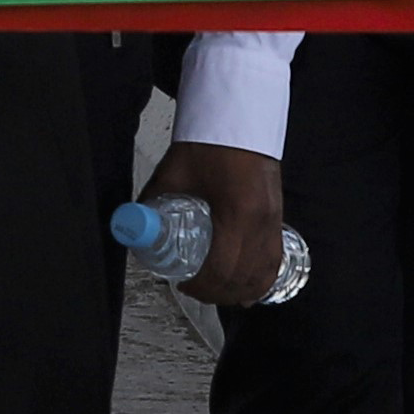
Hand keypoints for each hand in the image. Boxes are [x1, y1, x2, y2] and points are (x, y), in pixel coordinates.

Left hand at [145, 139, 288, 305]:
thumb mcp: (173, 175)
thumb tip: (134, 228)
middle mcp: (261, 222)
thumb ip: (153, 202)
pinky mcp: (279, 218)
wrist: (239, 119)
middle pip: (243, 277)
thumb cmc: (208, 144)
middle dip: (218, 292)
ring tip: (217, 293)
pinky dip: (262, 279)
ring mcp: (274, 221)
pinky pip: (276, 259)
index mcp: (235, 212)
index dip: (202, 285)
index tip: (183, 284)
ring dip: (240, 290)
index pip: (222, 266)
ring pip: (264, 272)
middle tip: (194, 291)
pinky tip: (248, 291)